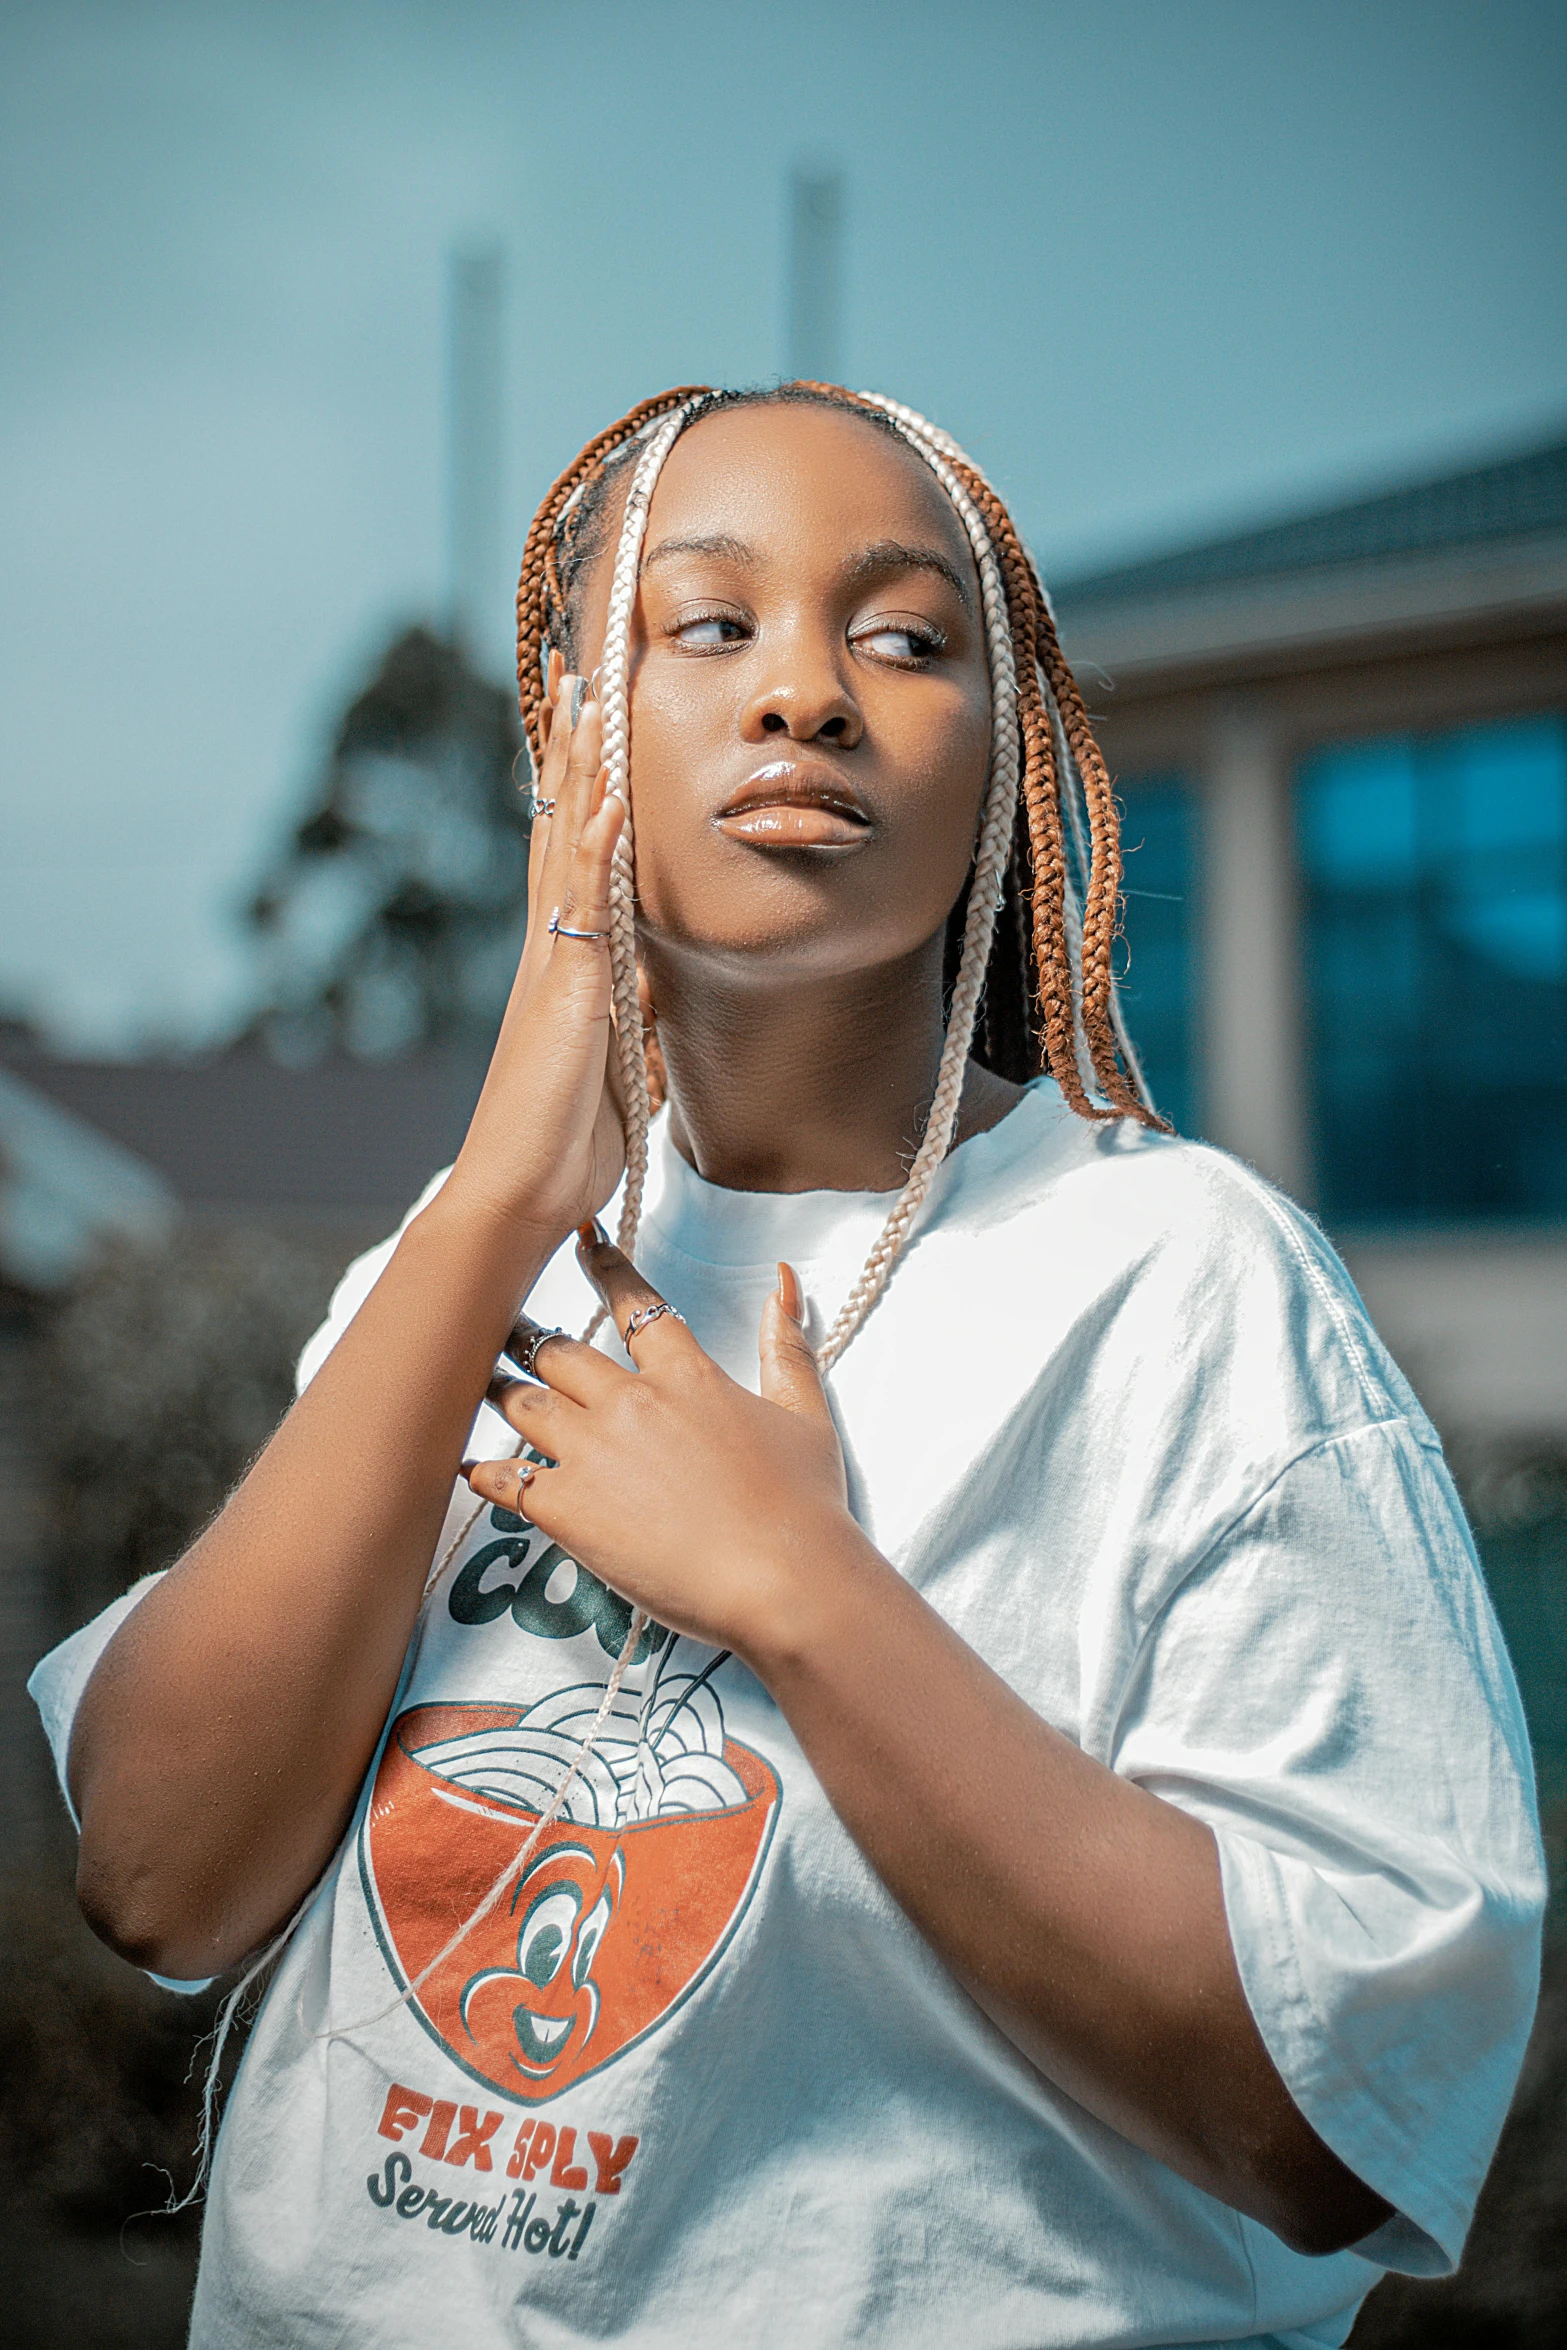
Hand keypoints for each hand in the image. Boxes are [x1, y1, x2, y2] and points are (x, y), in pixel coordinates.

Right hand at [442, 656, 628, 1247]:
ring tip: (587, 701)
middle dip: (571, 750)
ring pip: (567, 845)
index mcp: (564, 964)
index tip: (589, 727)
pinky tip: (607, 799)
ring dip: (579, 773)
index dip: (581, 790)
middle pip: (560, 827)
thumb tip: (644, 1007)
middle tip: (577, 675)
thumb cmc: (562, 1141)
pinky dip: (596, 848)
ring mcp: (554, 963)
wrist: (521, 1190)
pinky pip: (583, 905)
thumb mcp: (609, 1068)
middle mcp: (550, 949)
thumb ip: (622, 1027)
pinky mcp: (566, 990)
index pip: (572, 855)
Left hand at [466, 1231, 854, 1658]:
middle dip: (525, 1335)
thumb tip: (783, 1282)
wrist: (784, 1582)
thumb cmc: (804, 1507)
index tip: (581, 1240)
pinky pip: (503, 1477)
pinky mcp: (565, 1509)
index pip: (633, 1304)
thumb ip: (786, 1346)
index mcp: (685, 1375)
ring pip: (521, 1403)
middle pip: (557, 1351)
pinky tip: (464, 1463)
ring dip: (497, 1392)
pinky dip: (480, 1469)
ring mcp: (591, 1453)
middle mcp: (628, 1403)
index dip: (604, 1266)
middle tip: (500, 1325)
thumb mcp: (805, 1414)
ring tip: (476, 1384)